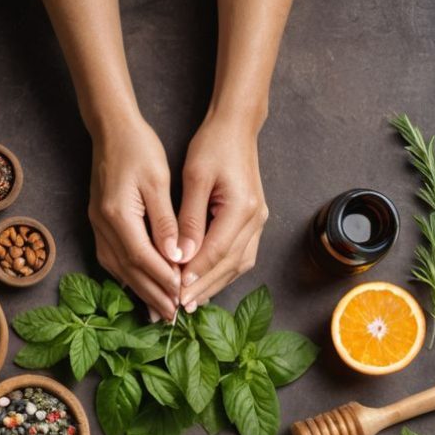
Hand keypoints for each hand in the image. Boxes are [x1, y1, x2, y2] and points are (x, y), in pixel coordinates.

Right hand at [88, 117, 181, 319]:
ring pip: (119, 270)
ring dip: (140, 292)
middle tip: (171, 317)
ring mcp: (97, 227)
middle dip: (152, 295)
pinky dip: (128, 279)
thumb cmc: (139, 149)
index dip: (162, 280)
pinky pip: (113, 261)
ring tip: (158, 312)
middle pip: (129, 271)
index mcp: (118, 214)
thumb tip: (175, 257)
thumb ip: (166, 221)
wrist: (111, 130)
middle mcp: (103, 225)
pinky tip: (139, 290)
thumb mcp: (158, 182)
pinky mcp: (99, 226)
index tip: (181, 296)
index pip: (143, 257)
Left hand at [178, 115, 268, 311]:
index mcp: (242, 207)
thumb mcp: (195, 178)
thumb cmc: (212, 146)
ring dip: (214, 284)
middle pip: (229, 265)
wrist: (236, 127)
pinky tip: (205, 282)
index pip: (217, 251)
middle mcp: (256, 219)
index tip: (176, 291)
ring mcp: (258, 222)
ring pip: (237, 265)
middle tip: (181, 306)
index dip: (196, 273)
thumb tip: (181, 255)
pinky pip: (240, 257)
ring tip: (191, 301)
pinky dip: (222, 273)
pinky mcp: (254, 223)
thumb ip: (189, 219)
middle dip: (205, 287)